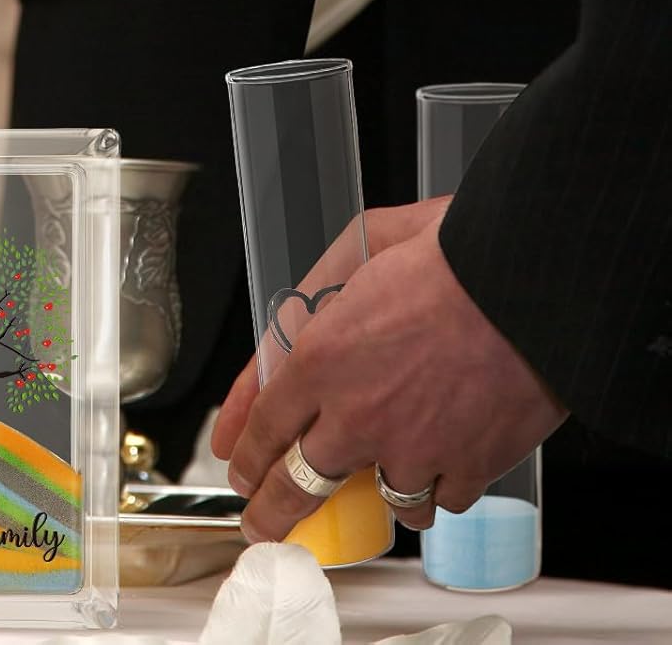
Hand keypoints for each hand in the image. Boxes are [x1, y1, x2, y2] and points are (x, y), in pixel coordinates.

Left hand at [214, 217, 565, 545]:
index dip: (247, 454)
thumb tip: (309, 304)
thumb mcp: (365, 245)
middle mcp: (357, 414)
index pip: (264, 424)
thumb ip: (328, 284)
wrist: (530, 285)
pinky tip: (437, 472)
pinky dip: (438, 490)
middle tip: (264, 525)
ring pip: (380, 501)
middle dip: (274, 511)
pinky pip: (442, 502)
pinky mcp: (469, 467)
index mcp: (321, 358)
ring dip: (375, 492)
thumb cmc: (453, 252)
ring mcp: (413, 448)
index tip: (241, 469)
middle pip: (299, 483)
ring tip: (375, 484)